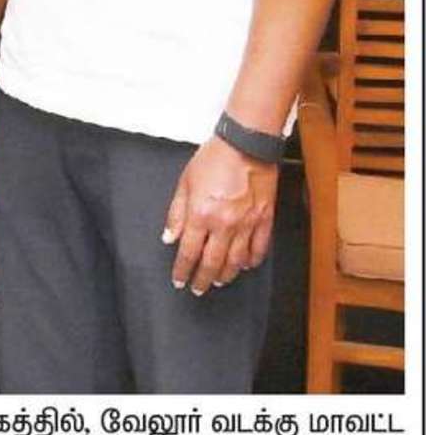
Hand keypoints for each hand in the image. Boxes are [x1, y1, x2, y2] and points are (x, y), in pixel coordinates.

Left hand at [164, 136, 278, 294]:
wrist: (246, 145)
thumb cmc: (213, 160)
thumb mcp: (185, 183)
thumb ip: (176, 213)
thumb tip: (169, 237)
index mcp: (201, 215)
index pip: (189, 252)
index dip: (183, 270)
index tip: (179, 281)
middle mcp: (224, 224)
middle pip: (212, 262)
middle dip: (203, 279)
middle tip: (198, 289)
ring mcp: (247, 224)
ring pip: (237, 260)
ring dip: (227, 274)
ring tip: (219, 280)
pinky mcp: (265, 219)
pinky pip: (260, 248)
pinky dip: (252, 260)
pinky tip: (246, 266)